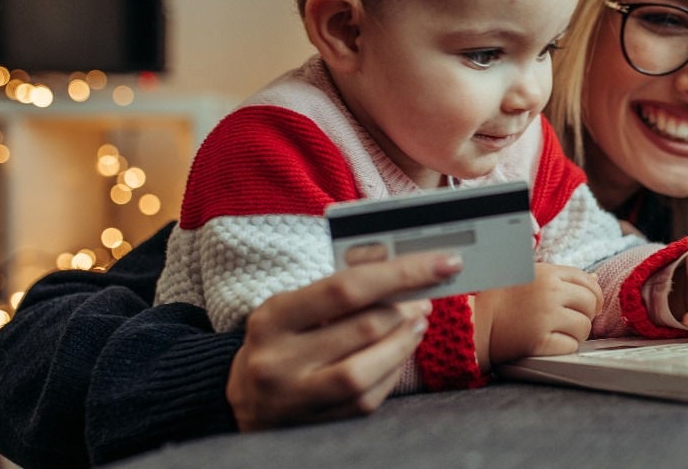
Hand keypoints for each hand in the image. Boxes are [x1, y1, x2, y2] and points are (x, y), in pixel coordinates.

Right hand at [227, 251, 462, 430]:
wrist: (243, 398)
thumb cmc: (280, 338)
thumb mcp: (294, 304)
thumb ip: (342, 284)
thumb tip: (404, 263)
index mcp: (272, 318)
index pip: (346, 288)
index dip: (402, 273)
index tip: (444, 263)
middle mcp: (278, 360)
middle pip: (364, 328)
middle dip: (406, 308)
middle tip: (425, 297)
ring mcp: (295, 397)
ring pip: (367, 370)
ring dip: (404, 343)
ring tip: (417, 325)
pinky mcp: (314, 424)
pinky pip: (366, 400)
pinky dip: (392, 373)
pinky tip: (398, 354)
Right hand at [473, 263, 602, 369]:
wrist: (475, 321)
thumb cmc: (502, 298)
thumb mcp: (531, 276)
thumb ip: (562, 277)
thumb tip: (595, 280)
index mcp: (548, 273)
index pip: (587, 282)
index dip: (594, 295)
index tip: (590, 306)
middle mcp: (550, 293)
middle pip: (590, 304)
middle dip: (586, 315)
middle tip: (572, 321)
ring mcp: (545, 317)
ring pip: (584, 327)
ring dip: (576, 333)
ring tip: (559, 332)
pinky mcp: (540, 341)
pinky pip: (571, 346)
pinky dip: (565, 347)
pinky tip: (551, 343)